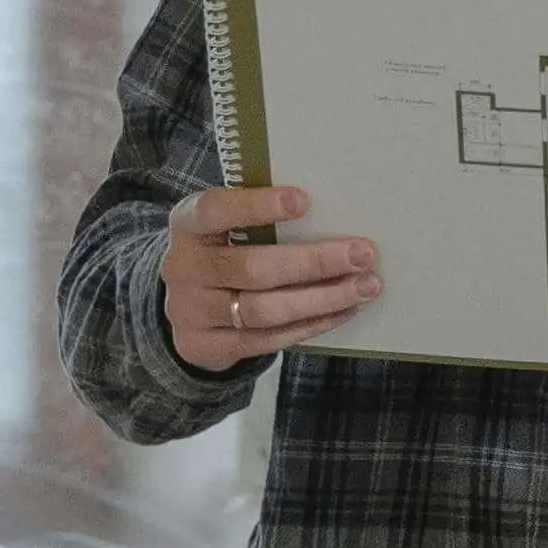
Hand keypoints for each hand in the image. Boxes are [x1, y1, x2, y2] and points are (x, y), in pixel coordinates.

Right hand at [163, 183, 380, 378]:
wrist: (185, 307)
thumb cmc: (223, 251)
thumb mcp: (226, 227)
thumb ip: (260, 219)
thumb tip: (334, 212)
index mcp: (188, 226)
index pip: (216, 210)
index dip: (257, 206)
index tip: (304, 201)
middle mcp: (183, 268)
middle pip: (252, 268)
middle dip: (314, 262)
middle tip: (363, 254)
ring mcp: (191, 312)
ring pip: (262, 310)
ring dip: (321, 299)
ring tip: (364, 287)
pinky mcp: (205, 346)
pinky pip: (264, 340)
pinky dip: (309, 325)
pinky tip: (341, 311)